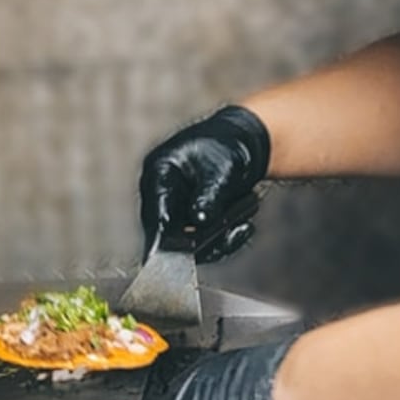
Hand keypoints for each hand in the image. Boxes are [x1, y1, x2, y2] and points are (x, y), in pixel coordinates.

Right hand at [139, 106, 270, 262]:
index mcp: (158, 173)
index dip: (164, 240)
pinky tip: (243, 228)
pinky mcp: (189, 220)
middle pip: (169, 234)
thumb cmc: (228, 147)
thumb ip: (209, 195)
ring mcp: (175, 208)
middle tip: (229, 236)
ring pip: (187, 243)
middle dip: (201, 241)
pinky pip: (202, 242)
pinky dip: (223, 240)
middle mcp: (161, 194)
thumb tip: (199, 220)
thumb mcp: (222, 170)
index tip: (174, 257)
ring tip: (243, 226)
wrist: (242, 143)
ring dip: (217, 241)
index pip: (156, 216)